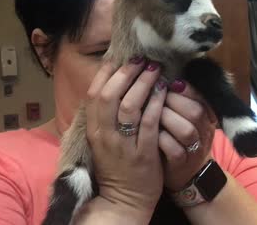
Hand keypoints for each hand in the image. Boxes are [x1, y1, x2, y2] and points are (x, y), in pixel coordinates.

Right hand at [85, 58, 165, 215]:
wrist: (124, 199)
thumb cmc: (116, 165)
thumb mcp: (102, 140)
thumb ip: (104, 116)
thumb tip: (112, 84)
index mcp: (93, 130)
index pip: (94, 94)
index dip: (105, 73)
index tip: (118, 57)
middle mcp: (105, 136)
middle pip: (109, 96)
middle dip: (125, 73)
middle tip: (140, 59)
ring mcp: (123, 145)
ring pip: (129, 106)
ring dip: (142, 83)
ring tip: (154, 69)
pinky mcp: (143, 154)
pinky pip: (149, 123)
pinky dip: (156, 103)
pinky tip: (164, 90)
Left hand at [159, 81, 217, 191]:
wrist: (185, 174)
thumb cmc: (177, 137)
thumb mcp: (184, 116)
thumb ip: (179, 97)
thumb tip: (161, 72)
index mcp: (206, 116)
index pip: (201, 96)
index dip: (185, 88)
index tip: (168, 81)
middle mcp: (204, 132)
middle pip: (195, 111)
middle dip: (172, 101)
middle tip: (153, 94)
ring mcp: (194, 149)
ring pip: (186, 130)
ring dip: (166, 118)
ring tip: (149, 112)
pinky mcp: (181, 165)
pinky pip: (174, 150)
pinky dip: (161, 139)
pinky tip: (149, 133)